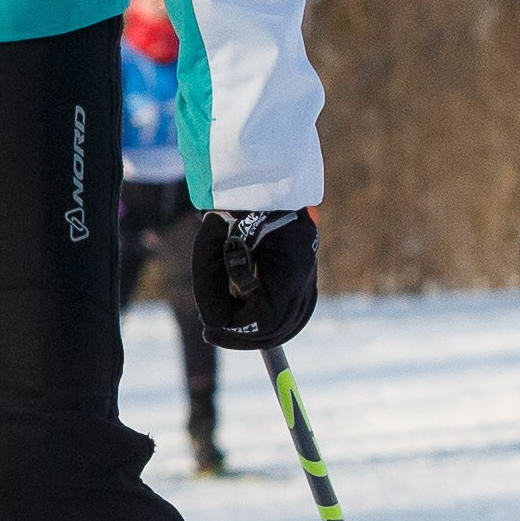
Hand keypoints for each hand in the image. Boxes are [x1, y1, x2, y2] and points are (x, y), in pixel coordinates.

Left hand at [193, 208, 318, 347]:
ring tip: (228, 326)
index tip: (209, 331)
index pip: (264, 320)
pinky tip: (248, 318)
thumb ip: (211, 290)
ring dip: (259, 331)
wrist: (261, 184)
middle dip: (244, 336)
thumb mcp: (211, 250)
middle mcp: (305, 275)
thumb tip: (214, 324)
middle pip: (279, 328)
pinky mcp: (307, 274)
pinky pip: (296, 311)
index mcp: (287, 269)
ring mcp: (310, 274)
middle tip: (213, 334)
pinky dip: (273, 322)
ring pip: (290, 323)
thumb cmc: (231, 213)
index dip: (236, 331)